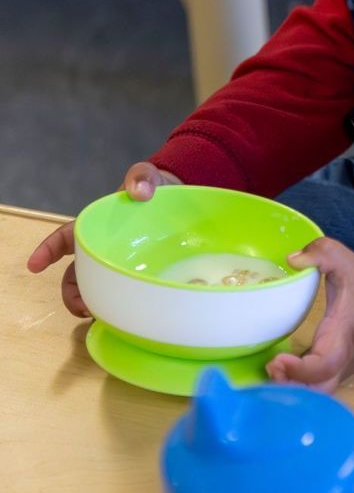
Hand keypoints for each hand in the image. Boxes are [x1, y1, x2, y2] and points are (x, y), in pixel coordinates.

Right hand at [26, 161, 181, 316]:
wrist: (180, 203)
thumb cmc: (155, 190)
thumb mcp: (149, 178)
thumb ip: (142, 176)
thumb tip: (139, 191)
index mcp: (98, 226)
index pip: (67, 238)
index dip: (48, 251)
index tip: (34, 266)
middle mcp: (103, 249)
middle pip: (76, 275)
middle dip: (71, 293)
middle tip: (83, 308)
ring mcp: (118, 264)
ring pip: (94, 288)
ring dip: (91, 304)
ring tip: (101, 316)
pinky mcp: (135, 275)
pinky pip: (119, 294)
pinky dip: (114, 307)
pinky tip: (123, 315)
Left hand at [266, 237, 353, 392]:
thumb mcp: (348, 260)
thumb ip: (321, 252)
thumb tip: (291, 260)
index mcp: (342, 335)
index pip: (323, 365)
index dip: (299, 370)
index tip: (277, 360)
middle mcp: (341, 358)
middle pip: (317, 391)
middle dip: (291, 388)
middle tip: (270, 369)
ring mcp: (340, 367)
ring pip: (317, 392)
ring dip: (293, 388)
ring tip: (271, 369)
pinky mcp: (338, 368)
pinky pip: (318, 383)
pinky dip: (299, 383)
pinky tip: (280, 369)